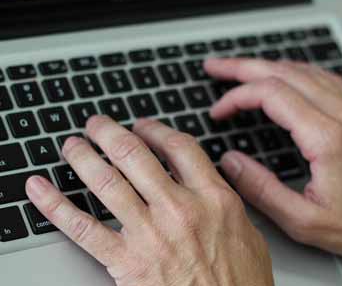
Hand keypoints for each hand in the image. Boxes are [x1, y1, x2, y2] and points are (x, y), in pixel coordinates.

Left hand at [25, 116, 273, 285]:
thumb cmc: (240, 282)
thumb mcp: (247, 231)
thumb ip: (227, 198)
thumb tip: (214, 175)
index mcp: (212, 198)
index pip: (178, 147)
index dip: (155, 129)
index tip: (143, 126)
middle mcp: (179, 209)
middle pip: (135, 155)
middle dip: (110, 133)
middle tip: (97, 125)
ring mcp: (150, 233)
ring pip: (106, 182)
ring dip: (82, 158)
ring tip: (72, 145)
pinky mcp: (126, 262)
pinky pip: (83, 228)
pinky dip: (56, 206)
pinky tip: (41, 191)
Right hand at [205, 58, 341, 270]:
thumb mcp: (302, 220)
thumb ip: (261, 189)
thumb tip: (230, 162)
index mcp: (326, 138)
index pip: (271, 95)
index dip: (237, 97)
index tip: (219, 111)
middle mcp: (340, 116)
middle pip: (282, 73)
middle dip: (242, 68)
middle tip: (216, 67)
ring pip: (302, 71)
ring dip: (266, 66)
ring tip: (241, 68)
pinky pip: (323, 78)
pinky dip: (295, 70)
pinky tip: (284, 73)